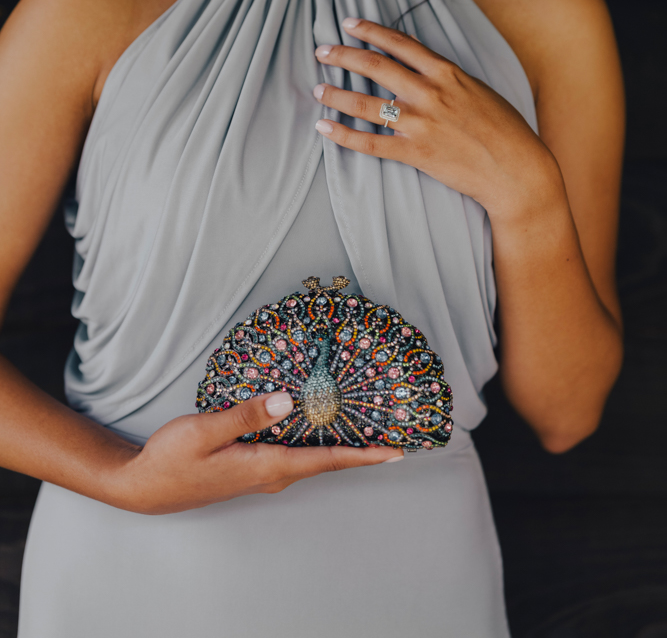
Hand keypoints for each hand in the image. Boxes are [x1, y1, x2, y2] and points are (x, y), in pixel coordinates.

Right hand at [107, 391, 402, 514]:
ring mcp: (263, 472)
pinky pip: (296, 453)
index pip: (326, 460)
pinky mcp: (253, 466)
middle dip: (362, 449)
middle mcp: (271, 473)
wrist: (146, 486)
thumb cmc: (172, 460)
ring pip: (312, 456)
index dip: (363, 455)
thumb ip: (246, 415)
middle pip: (327, 460)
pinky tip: (320, 425)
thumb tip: (287, 401)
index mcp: (266, 466)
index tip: (396, 452)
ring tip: (370, 430)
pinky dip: (317, 442)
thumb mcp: (205, 431)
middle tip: (395, 436)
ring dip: (341, 446)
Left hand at [314, 17, 559, 221]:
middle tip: (321, 52)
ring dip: (337, 94)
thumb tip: (417, 51)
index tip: (349, 23)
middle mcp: (430, 93)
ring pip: (366, 104)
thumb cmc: (503, 129)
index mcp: (447, 73)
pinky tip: (324, 127)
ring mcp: (421, 124)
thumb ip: (445, 72)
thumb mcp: (477, 88)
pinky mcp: (416, 153)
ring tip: (318, 89)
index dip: (370, 31)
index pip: (400, 43)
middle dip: (344, 56)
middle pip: (375, 67)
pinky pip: (370, 143)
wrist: (516, 169)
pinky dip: (343, 135)